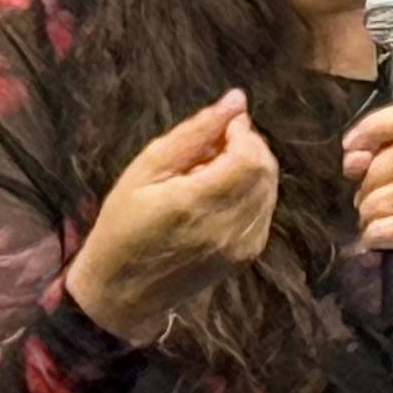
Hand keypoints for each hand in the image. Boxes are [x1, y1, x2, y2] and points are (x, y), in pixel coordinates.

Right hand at [64, 91, 276, 342]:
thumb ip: (194, 134)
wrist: (123, 292)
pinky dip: (250, 192)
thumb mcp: (145, 170)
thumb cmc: (122, 225)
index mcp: (197, 204)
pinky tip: (219, 194)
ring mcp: (243, 245)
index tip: (220, 127)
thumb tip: (235, 100)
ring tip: (211, 170)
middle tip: (215, 144)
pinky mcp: (247, 256)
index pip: (250, 157)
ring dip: (251, 168)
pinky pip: (264, 209)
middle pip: (266, 171)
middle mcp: (228, 227)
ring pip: (270, 189)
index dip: (243, 133)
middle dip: (249, 146)